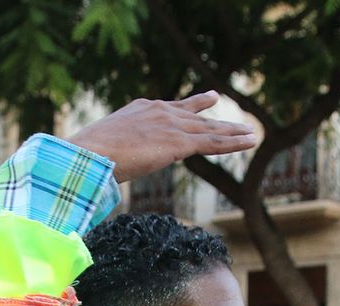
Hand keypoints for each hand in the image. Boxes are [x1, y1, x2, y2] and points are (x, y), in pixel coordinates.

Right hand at [69, 93, 257, 182]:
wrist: (90, 153)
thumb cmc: (88, 156)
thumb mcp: (106, 147)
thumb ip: (119, 151)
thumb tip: (112, 168)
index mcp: (142, 108)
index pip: (172, 109)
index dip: (190, 109)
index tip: (203, 102)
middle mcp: (161, 111)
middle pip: (195, 117)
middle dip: (215, 119)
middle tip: (233, 118)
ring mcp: (172, 125)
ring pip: (210, 130)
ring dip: (232, 133)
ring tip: (251, 134)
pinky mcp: (179, 143)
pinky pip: (213, 143)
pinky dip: (233, 143)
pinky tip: (249, 141)